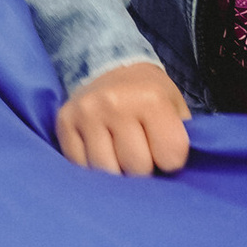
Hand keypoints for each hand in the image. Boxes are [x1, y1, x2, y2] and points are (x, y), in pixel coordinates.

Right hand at [56, 59, 192, 175]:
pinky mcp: (64, 123)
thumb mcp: (176, 107)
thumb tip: (178, 177)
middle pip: (137, 168)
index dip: (171, 161)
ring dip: (117, 172)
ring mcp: (86, 113)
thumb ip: (182, 138)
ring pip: (107, 173)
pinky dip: (92, 168)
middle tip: (141, 152)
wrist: (111, 69)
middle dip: (143, 168)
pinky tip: (100, 151)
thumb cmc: (149, 95)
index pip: (170, 158)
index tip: (164, 149)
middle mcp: (115, 103)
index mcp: (151, 99)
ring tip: (120, 154)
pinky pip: (80, 167)